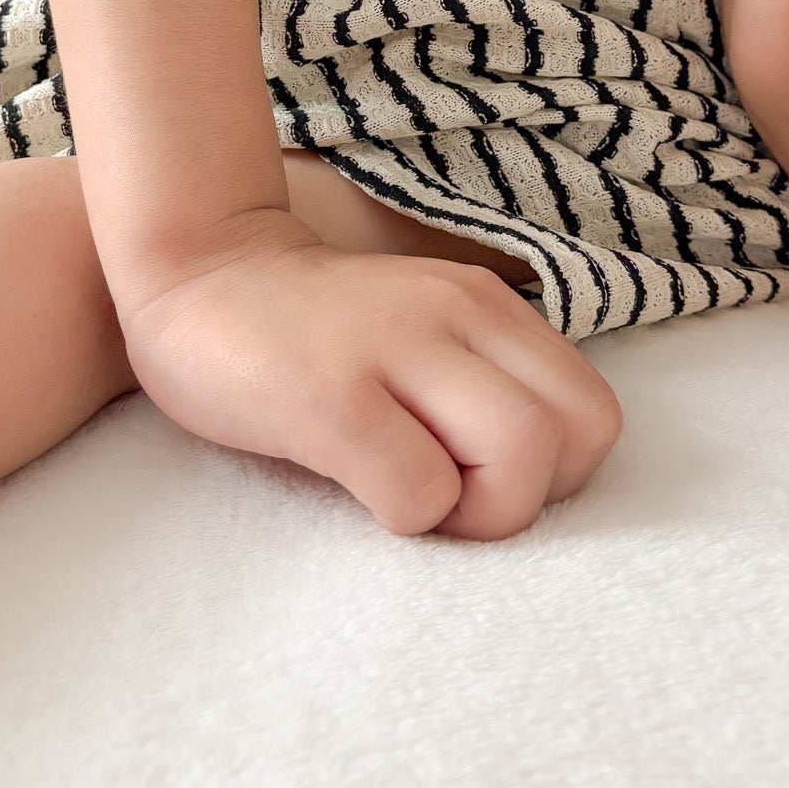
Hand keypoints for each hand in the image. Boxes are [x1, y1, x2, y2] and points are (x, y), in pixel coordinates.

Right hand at [119, 216, 621, 540]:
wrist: (194, 270)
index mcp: (485, 307)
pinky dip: (401, 516)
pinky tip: (352, 484)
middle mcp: (456, 315)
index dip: (554, 473)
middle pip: (579, 435)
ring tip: (405, 493)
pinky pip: (420, 492)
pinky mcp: (331, 396)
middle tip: (449, 498)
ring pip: (522, 456)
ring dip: (472, 512)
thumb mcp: (423, 330)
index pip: (594, 414)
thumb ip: (481, 377)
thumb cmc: (312, 329)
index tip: (478, 476)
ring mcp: (395, 349)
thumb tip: (532, 477)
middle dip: (525, 500)